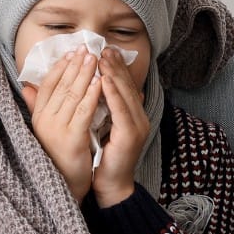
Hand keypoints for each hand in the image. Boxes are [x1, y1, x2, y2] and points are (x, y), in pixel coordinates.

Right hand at [21, 48, 100, 201]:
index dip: (59, 67)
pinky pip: (83, 110)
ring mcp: (56, 129)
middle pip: (61, 85)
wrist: (66, 187)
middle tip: (87, 47)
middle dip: (75, 64)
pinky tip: (100, 81)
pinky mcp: (71, 138)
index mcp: (38, 117)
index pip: (46, 84)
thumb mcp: (46, 130)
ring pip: (73, 94)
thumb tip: (25, 85)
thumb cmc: (58, 158)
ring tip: (95, 58)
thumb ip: (37, 107)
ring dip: (85, 73)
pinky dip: (92, 93)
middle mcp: (44, 121)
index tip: (71, 52)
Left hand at [91, 48, 149, 206]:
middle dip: (115, 65)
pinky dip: (112, 93)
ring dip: (113, 73)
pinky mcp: (131, 134)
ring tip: (102, 57)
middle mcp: (138, 117)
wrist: (111, 186)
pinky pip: (121, 109)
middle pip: (126, 85)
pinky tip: (104, 80)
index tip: (104, 50)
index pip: (124, 86)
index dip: (115, 67)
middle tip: (104, 47)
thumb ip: (100, 108)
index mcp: (132, 115)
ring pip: (125, 93)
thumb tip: (95, 89)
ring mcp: (137, 125)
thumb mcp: (100, 127)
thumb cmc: (102, 158)